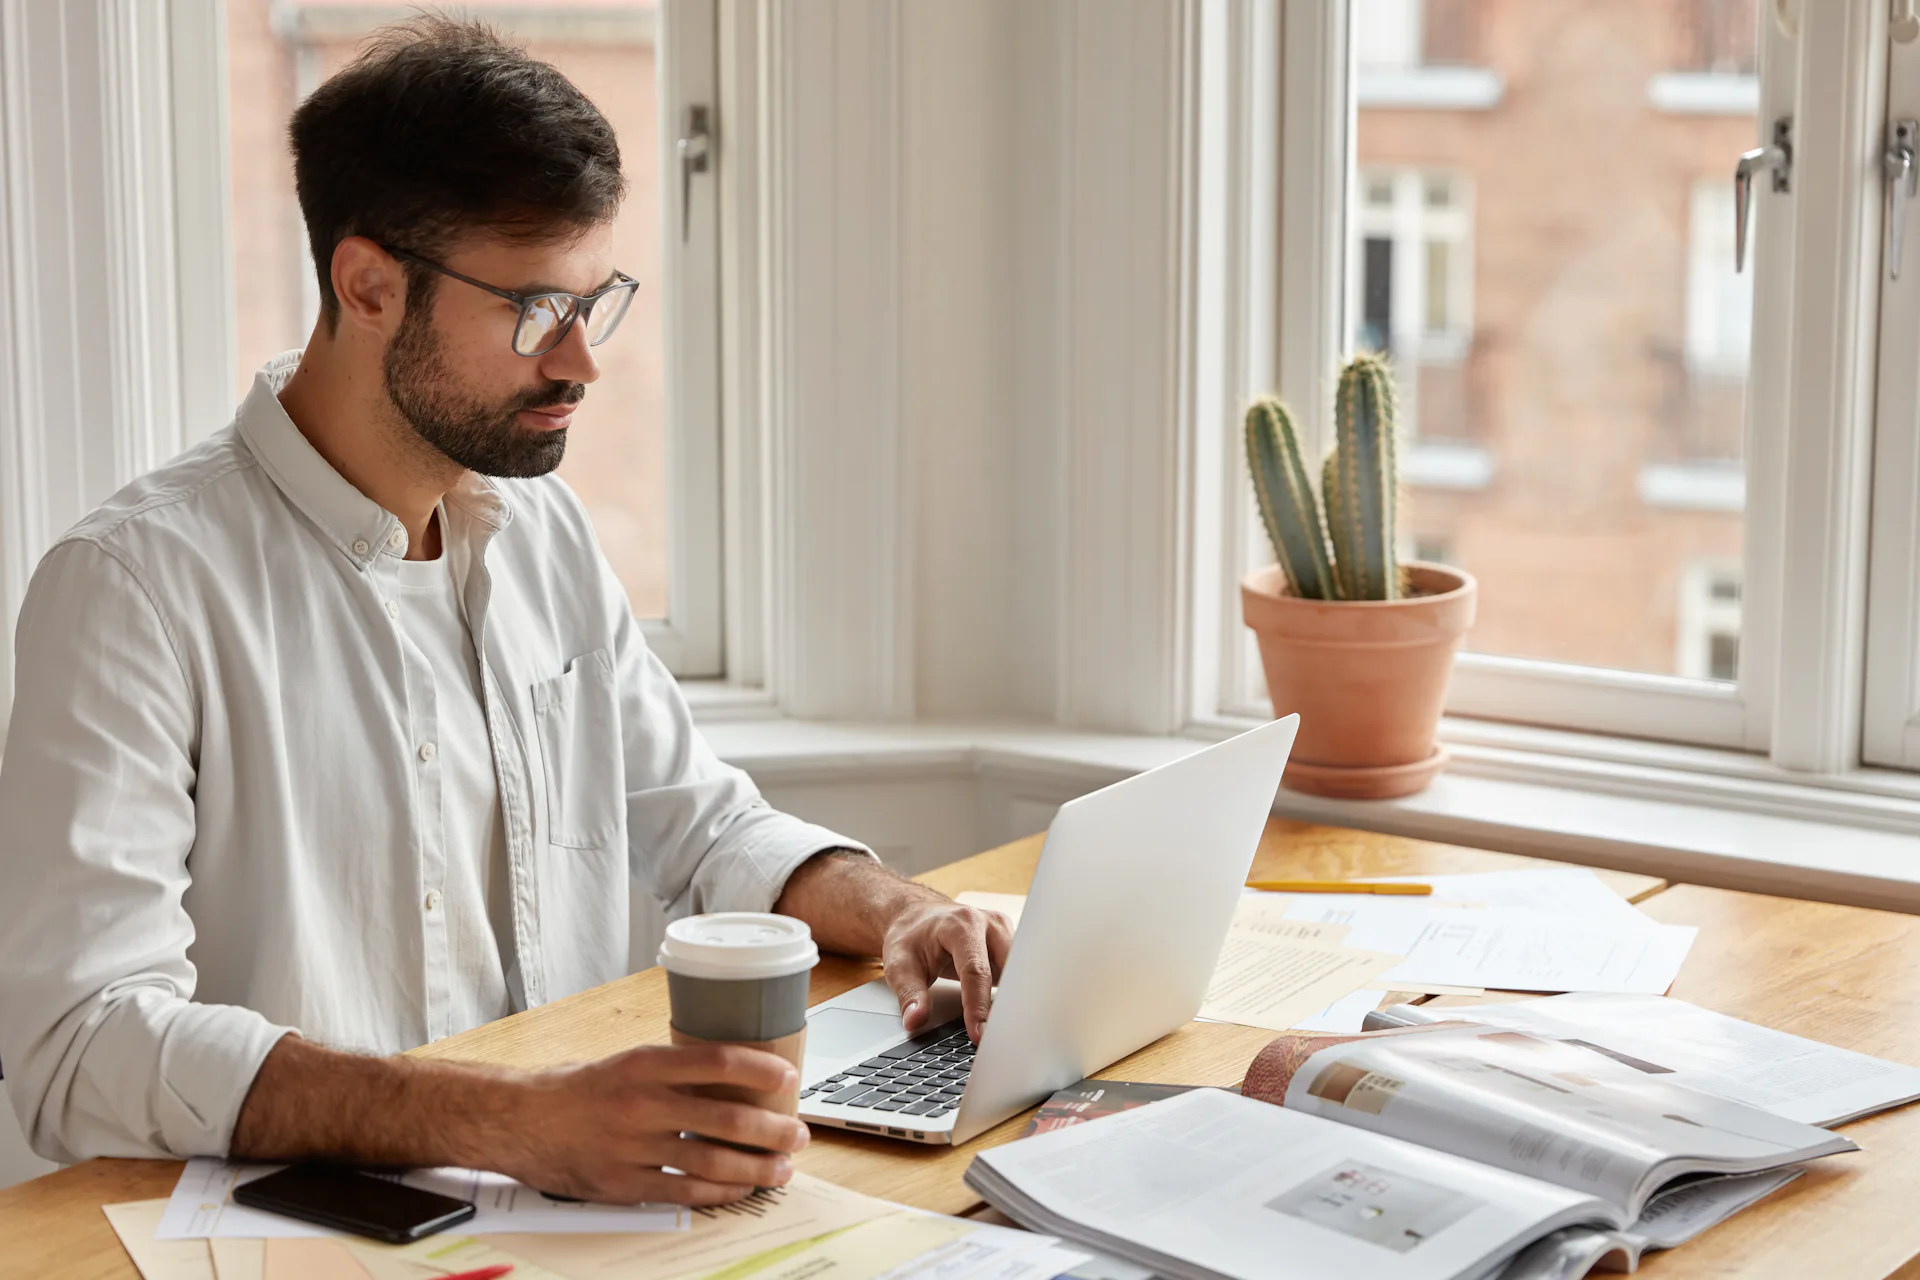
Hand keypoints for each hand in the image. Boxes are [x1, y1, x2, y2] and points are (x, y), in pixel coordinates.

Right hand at [498, 1043, 810, 1204]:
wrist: (520, 1120)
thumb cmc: (576, 1088)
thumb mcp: (626, 1062)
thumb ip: (672, 1071)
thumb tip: (731, 1078)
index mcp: (645, 1064)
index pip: (719, 1061)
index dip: (761, 1070)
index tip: (788, 1077)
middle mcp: (642, 1104)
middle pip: (726, 1118)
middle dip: (772, 1129)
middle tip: (797, 1133)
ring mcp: (634, 1147)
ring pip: (713, 1162)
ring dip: (756, 1167)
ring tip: (781, 1168)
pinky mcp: (625, 1184)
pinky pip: (686, 1193)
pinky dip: (721, 1193)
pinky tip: (741, 1189)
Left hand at [881, 897, 1013, 1041]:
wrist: (917, 918)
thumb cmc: (910, 938)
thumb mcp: (899, 964)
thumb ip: (909, 994)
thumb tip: (915, 1021)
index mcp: (962, 925)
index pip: (976, 972)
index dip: (978, 1007)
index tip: (978, 1034)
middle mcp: (989, 924)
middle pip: (1008, 970)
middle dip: (1007, 1005)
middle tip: (999, 1038)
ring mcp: (1003, 932)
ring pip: (1019, 971)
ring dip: (1014, 1000)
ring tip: (1006, 1031)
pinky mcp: (1009, 944)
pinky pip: (1018, 972)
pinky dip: (1013, 994)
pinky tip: (1007, 1016)